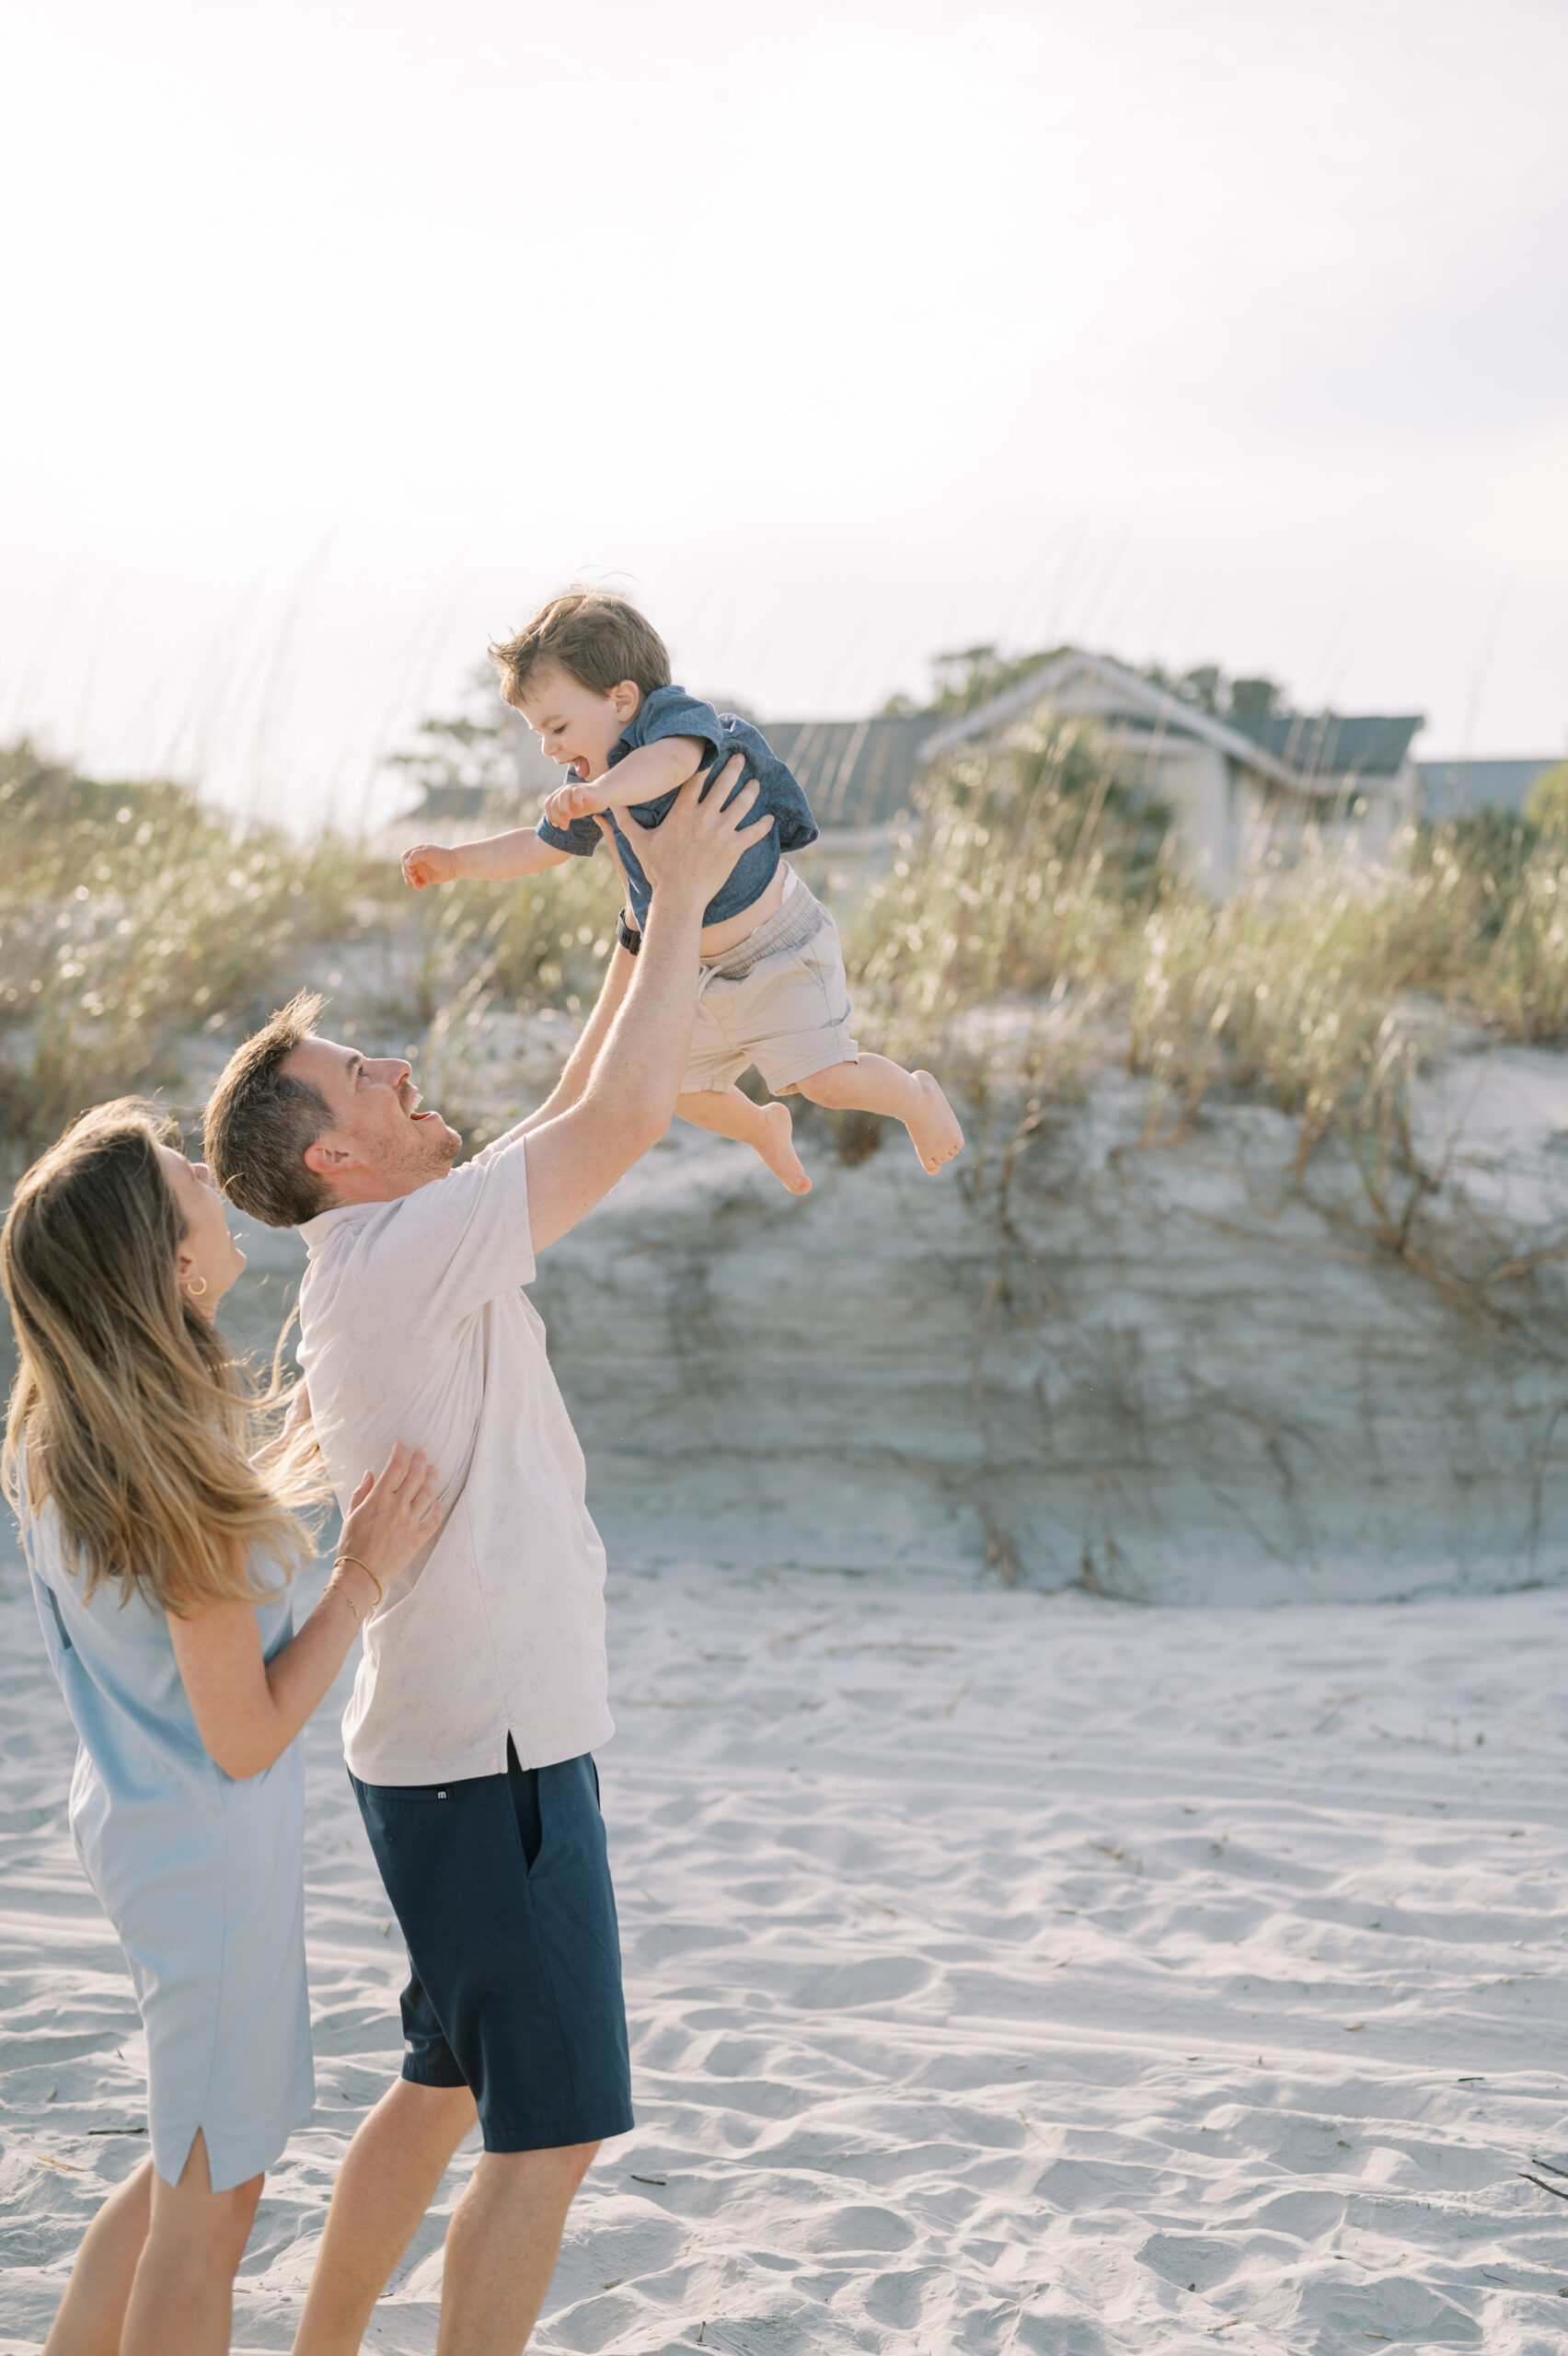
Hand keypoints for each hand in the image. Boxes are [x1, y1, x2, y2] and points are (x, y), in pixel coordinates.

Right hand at [336, 1444, 441, 1598]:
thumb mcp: (351, 1515)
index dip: (400, 1452)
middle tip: (423, 1450)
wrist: (361, 1574)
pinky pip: (434, 1519)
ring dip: (432, 1477)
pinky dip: (439, 1508)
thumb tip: (370, 1474)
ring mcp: (410, 1522)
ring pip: (428, 1493)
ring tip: (434, 1468)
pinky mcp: (418, 1538)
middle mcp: (397, 1507)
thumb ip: (361, 1493)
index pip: (395, 1467)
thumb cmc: (351, 1545)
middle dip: (420, 1459)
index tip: (402, 1444)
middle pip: (415, 1475)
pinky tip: (439, 1501)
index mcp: (378, 1499)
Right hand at [402, 843, 458, 889]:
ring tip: (417, 883)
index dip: (405, 864)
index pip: (404, 858)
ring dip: (410, 882)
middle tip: (414, 878)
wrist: (454, 864)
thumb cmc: (442, 856)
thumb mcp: (429, 853)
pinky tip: (423, 885)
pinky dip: (417, 886)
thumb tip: (406, 862)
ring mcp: (420, 871)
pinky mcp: (425, 879)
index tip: (411, 868)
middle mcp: (416, 862)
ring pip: (409, 878)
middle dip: (407, 874)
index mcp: (416, 853)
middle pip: (405, 869)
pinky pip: (416, 884)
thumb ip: (417, 855)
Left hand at [542, 779, 599, 830]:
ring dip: (564, 810)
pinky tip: (581, 807)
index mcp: (559, 795)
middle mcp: (564, 790)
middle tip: (565, 826)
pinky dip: (577, 802)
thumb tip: (556, 825)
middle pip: (553, 802)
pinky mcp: (583, 789)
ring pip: (562, 796)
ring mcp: (573, 788)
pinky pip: (576, 793)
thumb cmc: (585, 804)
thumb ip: (563, 817)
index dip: (550, 816)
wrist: (601, 795)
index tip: (557, 825)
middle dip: (557, 817)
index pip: (548, 804)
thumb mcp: (572, 812)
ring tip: (570, 818)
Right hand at [624, 755, 768, 905]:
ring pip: (741, 805)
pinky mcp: (733, 849)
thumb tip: (610, 806)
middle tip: (741, 758)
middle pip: (723, 785)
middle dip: (734, 769)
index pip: (695, 780)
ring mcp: (720, 833)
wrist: (679, 897)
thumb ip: (626, 822)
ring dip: (750, 792)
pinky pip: (753, 833)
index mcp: (682, 813)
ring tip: (755, 784)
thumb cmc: (658, 871)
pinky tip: (769, 818)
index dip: (704, 763)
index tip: (711, 751)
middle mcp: (703, 818)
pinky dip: (763, 825)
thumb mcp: (639, 843)